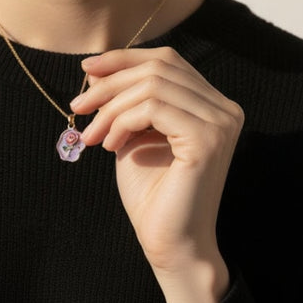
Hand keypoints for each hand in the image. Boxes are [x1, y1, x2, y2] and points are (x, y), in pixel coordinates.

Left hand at [70, 46, 242, 302]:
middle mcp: (224, 107)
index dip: (124, 58)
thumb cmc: (151, 192)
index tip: (86, 67)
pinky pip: (154, 108)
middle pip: (158, 68)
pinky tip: (110, 146)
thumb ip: (122, 98)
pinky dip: (122, 122)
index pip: (166, 59)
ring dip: (111, 107)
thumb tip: (94, 67)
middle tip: (78, 106)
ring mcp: (220, 121)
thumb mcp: (131, 132)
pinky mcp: (208, 138)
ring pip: (153, 85)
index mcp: (211, 102)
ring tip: (92, 135)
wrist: (170, 244)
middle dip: (111, 82)